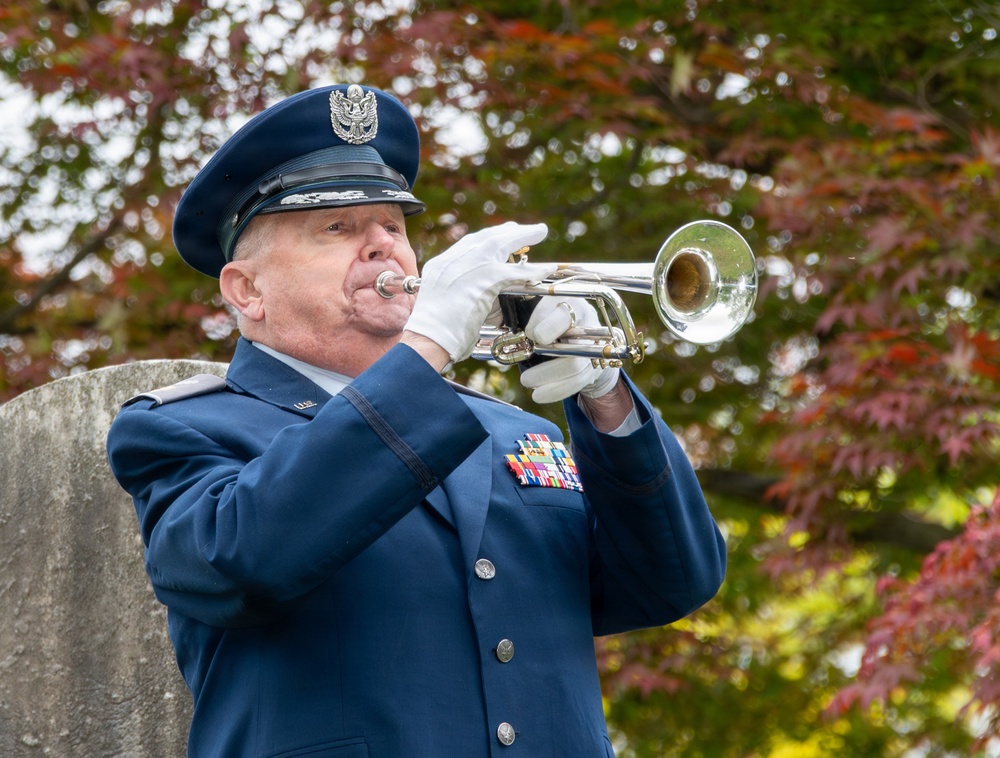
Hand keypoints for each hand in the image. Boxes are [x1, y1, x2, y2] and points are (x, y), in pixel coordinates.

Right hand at [404, 222, 554, 364]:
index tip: (499, 235)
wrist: (428, 340)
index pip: (467, 245)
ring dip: (522, 236)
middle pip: (484, 237)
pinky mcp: (484, 279)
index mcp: (440, 266)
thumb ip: (460, 296)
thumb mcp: (442, 306)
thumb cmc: (433, 335)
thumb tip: (485, 304)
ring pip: (500, 243)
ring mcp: (468, 267)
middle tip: (523, 228)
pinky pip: (515, 271)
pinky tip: (545, 269)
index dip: (486, 239)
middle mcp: (453, 261)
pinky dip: (532, 270)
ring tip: (539, 231)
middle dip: (506, 231)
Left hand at [518, 296, 620, 403]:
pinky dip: (556, 390)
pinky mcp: (592, 366)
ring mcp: (592, 346)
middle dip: (548, 352)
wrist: (577, 334)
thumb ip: (518, 313)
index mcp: (568, 301)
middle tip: (526, 356)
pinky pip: (578, 381)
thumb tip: (494, 323)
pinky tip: (539, 394)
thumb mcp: (533, 307)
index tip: (530, 335)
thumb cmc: (546, 317)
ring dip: (547, 375)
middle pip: (573, 338)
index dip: (544, 323)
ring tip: (526, 381)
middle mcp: (585, 322)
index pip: (562, 311)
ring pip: (574, 364)